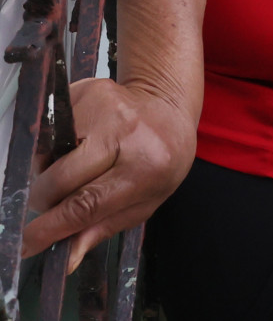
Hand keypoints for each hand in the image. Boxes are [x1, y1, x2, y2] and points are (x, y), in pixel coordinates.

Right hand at [24, 78, 196, 267]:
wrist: (168, 105)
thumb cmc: (160, 158)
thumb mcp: (146, 200)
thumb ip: (104, 228)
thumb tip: (67, 258)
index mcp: (146, 167)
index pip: (86, 204)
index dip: (51, 228)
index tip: (28, 244)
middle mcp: (125, 133)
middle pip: (58, 181)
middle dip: (47, 201)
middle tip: (56, 202)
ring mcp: (103, 107)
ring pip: (46, 156)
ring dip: (48, 172)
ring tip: (74, 168)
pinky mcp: (84, 90)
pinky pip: (48, 131)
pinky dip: (51, 147)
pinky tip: (75, 145)